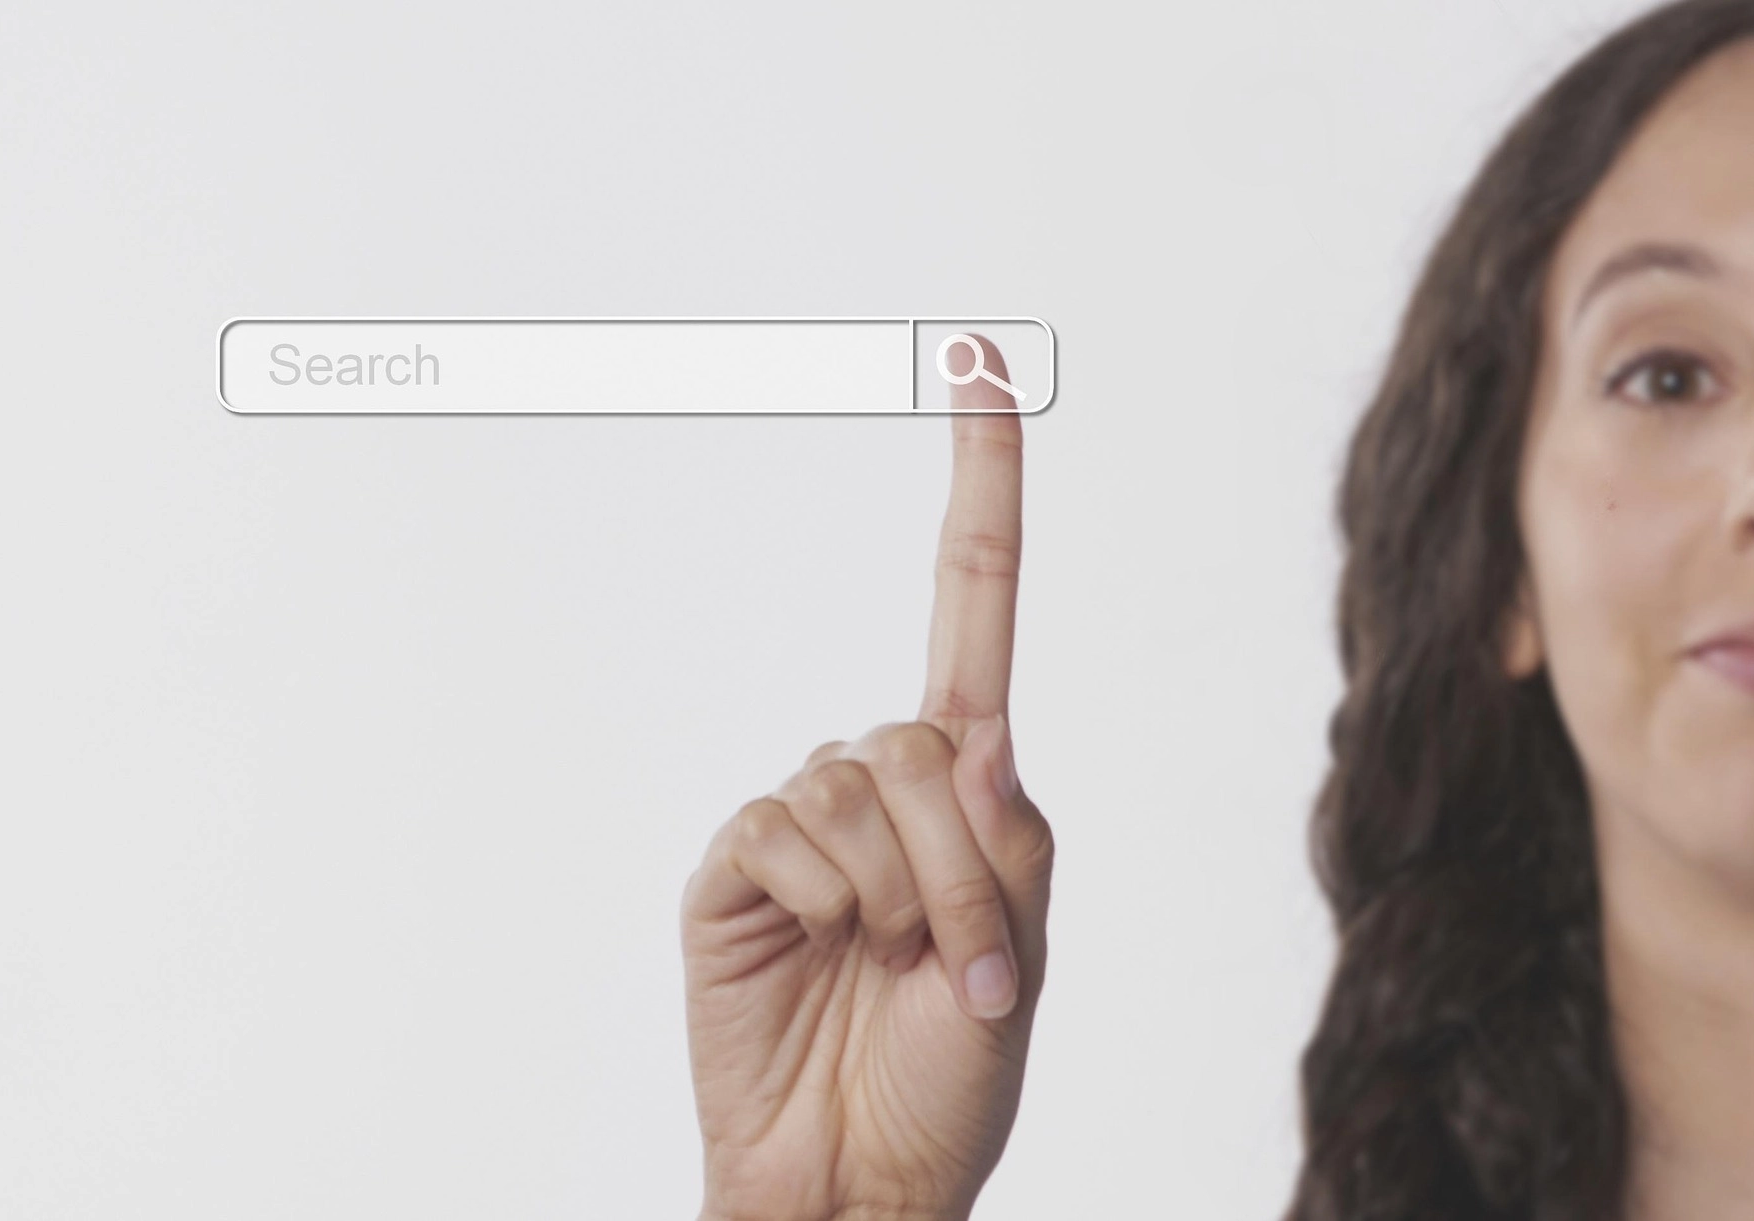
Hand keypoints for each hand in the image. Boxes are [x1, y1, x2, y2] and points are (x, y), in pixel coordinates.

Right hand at [681, 335, 1054, 1220]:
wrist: (856, 1177)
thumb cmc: (948, 1077)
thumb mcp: (1021, 959)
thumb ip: (1008, 843)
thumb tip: (971, 738)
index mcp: (966, 789)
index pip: (971, 607)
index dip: (982, 491)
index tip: (979, 368)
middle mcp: (881, 784)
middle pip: (923, 736)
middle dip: (962, 865)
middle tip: (965, 965)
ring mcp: (801, 823)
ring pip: (854, 782)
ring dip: (901, 893)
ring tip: (898, 972)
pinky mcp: (732, 864)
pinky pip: (778, 826)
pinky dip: (823, 896)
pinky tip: (820, 951)